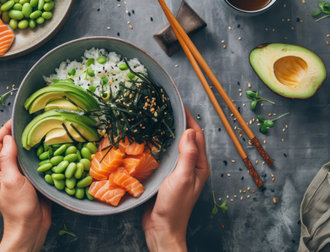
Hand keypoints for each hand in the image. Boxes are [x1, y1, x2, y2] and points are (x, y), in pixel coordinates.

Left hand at [0, 120, 50, 251]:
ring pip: (24, 152)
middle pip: (10, 145)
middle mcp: (6, 169)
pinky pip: (35, 161)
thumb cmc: (18, 207)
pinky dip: (41, 153)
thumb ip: (8, 158)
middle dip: (19, 133)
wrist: (30, 227)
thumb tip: (7, 137)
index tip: (16, 119)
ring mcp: (19, 173)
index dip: (5, 129)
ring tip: (42, 131)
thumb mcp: (11, 180)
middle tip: (32, 122)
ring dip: (31, 143)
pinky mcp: (32, 177)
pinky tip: (49, 147)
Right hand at [142, 107, 209, 251]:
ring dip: (170, 133)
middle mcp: (191, 167)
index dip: (189, 119)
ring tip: (158, 120)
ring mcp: (179, 172)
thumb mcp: (183, 178)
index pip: (197, 136)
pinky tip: (151, 141)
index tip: (179, 105)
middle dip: (179, 123)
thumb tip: (190, 130)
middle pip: (187, 139)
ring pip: (176, 147)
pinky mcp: (167, 176)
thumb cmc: (175, 205)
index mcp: (199, 166)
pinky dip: (161, 146)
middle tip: (166, 109)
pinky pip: (166, 156)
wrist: (162, 227)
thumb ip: (188, 155)